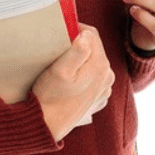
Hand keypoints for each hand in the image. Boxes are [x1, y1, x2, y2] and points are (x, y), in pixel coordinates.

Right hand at [32, 24, 114, 141]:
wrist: (46, 126)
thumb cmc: (50, 96)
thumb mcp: (60, 70)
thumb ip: (77, 50)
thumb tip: (86, 35)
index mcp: (100, 66)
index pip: (92, 34)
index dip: (76, 28)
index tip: (61, 33)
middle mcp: (107, 76)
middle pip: (94, 48)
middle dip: (78, 44)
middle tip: (59, 50)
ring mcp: (104, 89)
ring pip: (94, 62)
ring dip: (81, 59)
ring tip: (63, 65)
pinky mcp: (98, 98)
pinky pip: (93, 77)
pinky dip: (83, 74)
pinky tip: (69, 80)